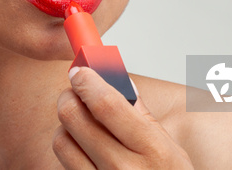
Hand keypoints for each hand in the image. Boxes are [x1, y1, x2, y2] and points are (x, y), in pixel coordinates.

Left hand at [53, 67, 192, 168]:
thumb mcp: (170, 149)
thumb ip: (141, 114)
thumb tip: (117, 78)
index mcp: (152, 150)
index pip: (107, 105)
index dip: (87, 82)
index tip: (79, 71)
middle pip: (75, 118)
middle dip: (70, 98)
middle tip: (74, 93)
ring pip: (61, 141)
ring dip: (66, 127)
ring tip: (81, 127)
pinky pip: (63, 166)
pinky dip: (70, 153)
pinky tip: (84, 152)